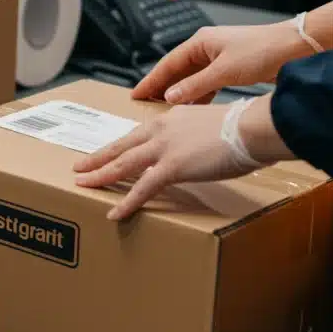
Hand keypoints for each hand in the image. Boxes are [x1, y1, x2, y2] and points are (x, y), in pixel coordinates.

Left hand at [73, 103, 266, 220]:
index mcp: (171, 118)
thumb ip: (198, 137)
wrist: (253, 127)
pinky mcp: (172, 167)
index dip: (119, 145)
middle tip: (79, 167)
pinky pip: (142, 188)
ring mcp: (164, 148)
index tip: (106, 151)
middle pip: (121, 146)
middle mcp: (161, 129)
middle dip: (98, 158)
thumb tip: (202, 148)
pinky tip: (114, 213)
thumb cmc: (244, 128)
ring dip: (100, 175)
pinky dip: (126, 202)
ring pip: (122, 164)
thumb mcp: (213, 125)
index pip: (137, 134)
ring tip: (82, 185)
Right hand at [133, 23, 310, 104]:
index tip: (136, 94)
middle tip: (145, 104)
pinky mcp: (232, 68)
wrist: (296, 47)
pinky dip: (198, 95)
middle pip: (177, 70)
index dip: (150, 80)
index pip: (167, 64)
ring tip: (166, 109)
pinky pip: (206, 82)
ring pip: (191, 77)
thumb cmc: (263, 51)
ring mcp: (219, 57)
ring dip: (180, 93)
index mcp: (200, 42)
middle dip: (161, 87)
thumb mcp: (224, 71)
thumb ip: (196, 85)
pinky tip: (195, 107)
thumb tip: (172, 97)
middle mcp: (207, 47)